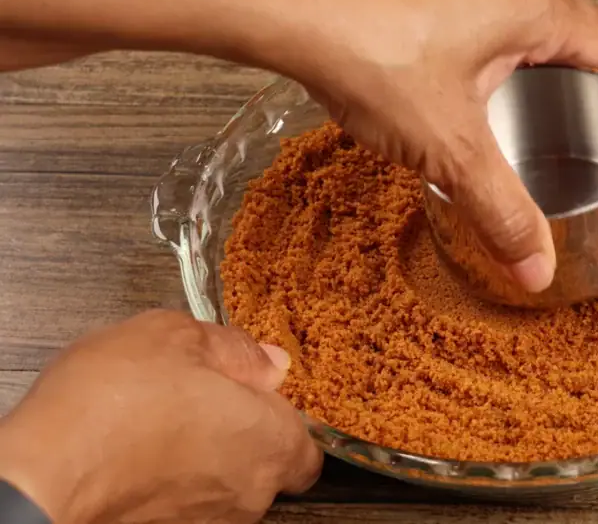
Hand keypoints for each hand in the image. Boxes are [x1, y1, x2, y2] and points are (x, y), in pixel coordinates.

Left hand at [0, 0, 597, 292]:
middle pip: (584, 31)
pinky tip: (481, 94)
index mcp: (538, 10)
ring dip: (552, 66)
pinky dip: (507, 60)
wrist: (287, 1)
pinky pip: (494, 24)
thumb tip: (536, 266)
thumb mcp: (450, 145)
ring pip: (535, 26)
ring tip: (554, 112)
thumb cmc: (368, 47)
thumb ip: (499, 209)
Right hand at [0, 310, 321, 523]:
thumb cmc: (108, 410)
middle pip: (266, 465)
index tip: (255, 394)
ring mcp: (210, 523)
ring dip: (203, 458)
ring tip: (158, 424)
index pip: (309, 445)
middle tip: (199, 399)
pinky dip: (170, 483)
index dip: (282, 417)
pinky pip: (186, 504)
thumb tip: (266, 360)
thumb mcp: (174, 338)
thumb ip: (234, 349)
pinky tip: (138, 455)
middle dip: (239, 433)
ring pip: (224, 486)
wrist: (41, 478)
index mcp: (269, 441)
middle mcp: (250, 493)